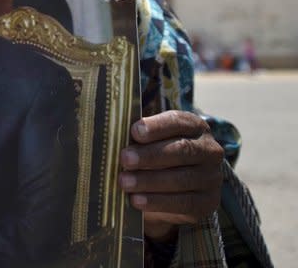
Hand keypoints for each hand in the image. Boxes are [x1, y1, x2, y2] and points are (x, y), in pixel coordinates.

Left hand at [119, 110, 223, 241]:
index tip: (135, 131)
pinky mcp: (208, 202)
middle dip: (150, 155)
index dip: (156, 126)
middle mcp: (209, 150)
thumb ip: (138, 137)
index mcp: (194, 126)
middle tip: (124, 158)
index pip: (178, 121)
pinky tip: (136, 200)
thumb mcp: (149, 141)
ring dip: (149, 181)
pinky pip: (184, 202)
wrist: (172, 189)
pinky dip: (158, 202)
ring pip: (182, 178)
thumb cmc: (155, 154)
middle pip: (181, 150)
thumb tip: (113, 136)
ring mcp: (212, 177)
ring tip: (124, 182)